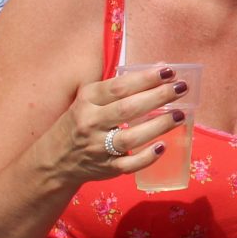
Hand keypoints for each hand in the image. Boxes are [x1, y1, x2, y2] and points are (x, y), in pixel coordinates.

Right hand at [32, 65, 186, 188]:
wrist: (55, 159)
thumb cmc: (81, 122)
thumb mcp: (90, 100)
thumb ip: (121, 86)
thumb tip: (160, 68)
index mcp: (87, 100)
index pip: (118, 87)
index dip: (145, 78)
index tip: (168, 71)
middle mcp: (90, 123)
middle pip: (127, 109)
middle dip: (158, 97)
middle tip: (181, 88)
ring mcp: (97, 148)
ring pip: (130, 138)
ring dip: (158, 126)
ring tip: (179, 115)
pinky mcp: (106, 168)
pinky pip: (128, 165)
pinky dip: (146, 157)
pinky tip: (163, 147)